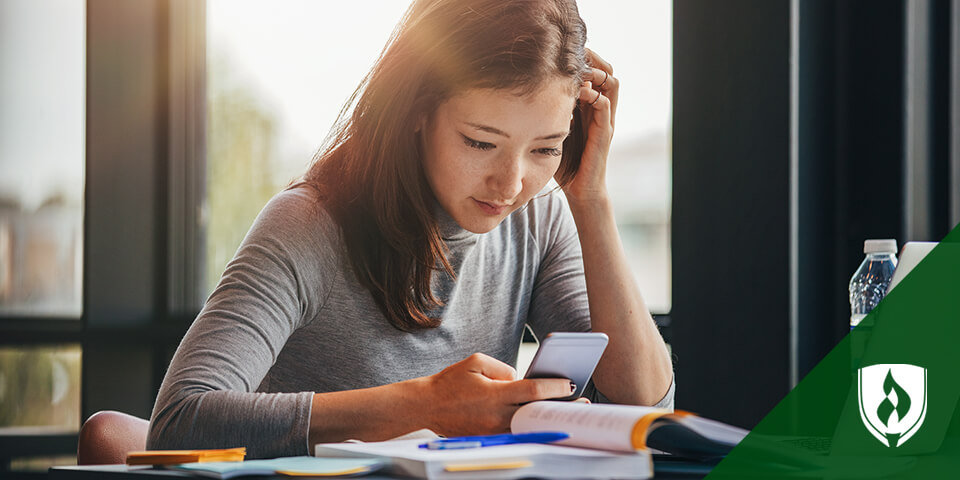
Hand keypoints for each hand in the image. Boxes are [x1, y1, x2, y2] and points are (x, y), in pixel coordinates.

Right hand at [417, 353, 573, 435]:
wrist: (426, 405)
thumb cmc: (451, 381)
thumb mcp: (476, 362)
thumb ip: (504, 368)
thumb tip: (521, 378)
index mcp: (494, 394)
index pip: (532, 391)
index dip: (555, 388)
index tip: (571, 384)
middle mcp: (496, 415)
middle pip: (536, 412)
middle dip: (559, 407)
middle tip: (582, 404)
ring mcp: (493, 429)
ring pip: (528, 424)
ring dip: (546, 418)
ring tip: (566, 412)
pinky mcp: (489, 437)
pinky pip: (515, 431)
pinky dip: (530, 425)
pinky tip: (541, 419)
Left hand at [559, 48, 618, 203]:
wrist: (579, 190)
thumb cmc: (564, 163)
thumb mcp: (552, 129)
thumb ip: (547, 112)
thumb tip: (523, 95)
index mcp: (590, 107)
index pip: (595, 71)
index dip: (584, 59)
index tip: (563, 53)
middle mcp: (601, 109)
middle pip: (607, 70)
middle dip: (592, 59)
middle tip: (573, 56)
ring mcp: (605, 120)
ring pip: (612, 83)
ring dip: (596, 73)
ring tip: (578, 72)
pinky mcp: (604, 132)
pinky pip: (605, 105)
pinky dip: (593, 95)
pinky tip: (576, 94)